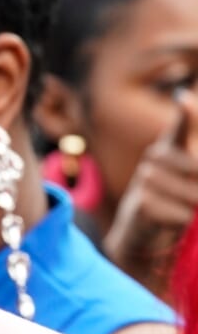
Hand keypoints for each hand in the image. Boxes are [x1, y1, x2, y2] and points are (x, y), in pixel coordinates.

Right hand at [104, 89, 197, 298]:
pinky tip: (173, 221)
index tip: (183, 99)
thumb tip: (188, 116)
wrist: (143, 234)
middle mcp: (155, 158)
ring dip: (195, 206)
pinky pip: (179, 212)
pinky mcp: (140, 204)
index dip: (185, 113)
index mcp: (171, 149)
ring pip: (190, 192)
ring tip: (184, 209)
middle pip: (194, 167)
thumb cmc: (176, 202)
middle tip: (194, 196)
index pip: (180, 127)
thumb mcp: (192, 182)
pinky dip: (184, 220)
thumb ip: (194, 168)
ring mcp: (144, 180)